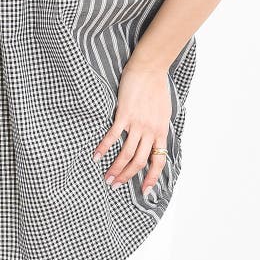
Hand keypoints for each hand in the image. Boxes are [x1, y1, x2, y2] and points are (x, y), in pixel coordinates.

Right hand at [93, 61, 171, 193]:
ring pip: (127, 153)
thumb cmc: (156, 86)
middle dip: (127, 176)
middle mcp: (150, 130)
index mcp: (160, 131)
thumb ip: (157, 126)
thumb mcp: (164, 111)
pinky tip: (96, 156)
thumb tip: (153, 138)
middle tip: (115, 185)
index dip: (151, 178)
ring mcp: (137, 123)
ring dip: (116, 168)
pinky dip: (104, 147)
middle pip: (139, 161)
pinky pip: (113, 136)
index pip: (158, 161)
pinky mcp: (125, 114)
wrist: (150, 68)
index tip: (144, 191)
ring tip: (106, 178)